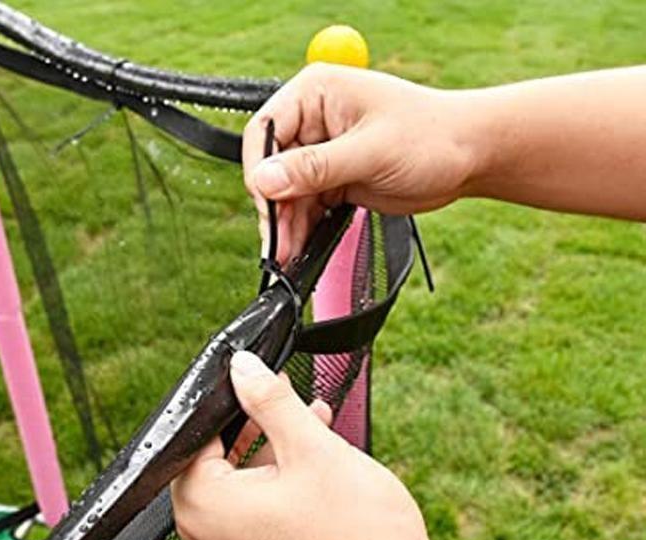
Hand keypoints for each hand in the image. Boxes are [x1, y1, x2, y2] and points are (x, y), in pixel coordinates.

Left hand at [171, 350, 442, 539]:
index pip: (199, 442)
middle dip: (262, 435)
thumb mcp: (310, 449)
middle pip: (222, 470)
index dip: (236, 410)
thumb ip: (269, 400)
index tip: (265, 394)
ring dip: (278, 466)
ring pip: (244, 499)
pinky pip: (257, 531)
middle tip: (302, 414)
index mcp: (204, 509)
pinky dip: (281, 503)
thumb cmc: (358, 537)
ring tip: (322, 442)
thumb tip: (242, 369)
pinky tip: (321, 486)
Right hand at [243, 63, 477, 260]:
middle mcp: (314, 121)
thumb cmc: (431, 136)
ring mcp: (323, 152)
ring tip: (286, 254)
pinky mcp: (334, 178)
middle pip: (272, 168)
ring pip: (287, 193)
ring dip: (286, 224)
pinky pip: (306, 206)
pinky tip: (300, 247)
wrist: (469, 157)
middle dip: (275, 207)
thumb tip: (266, 180)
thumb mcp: (371, 151)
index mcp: (317, 94)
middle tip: (277, 243)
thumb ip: (316, 167)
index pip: (266, 131)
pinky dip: (302, 227)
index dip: (261, 170)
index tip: (268, 204)